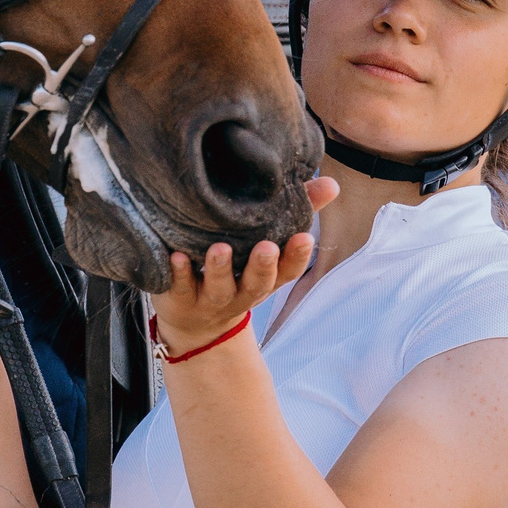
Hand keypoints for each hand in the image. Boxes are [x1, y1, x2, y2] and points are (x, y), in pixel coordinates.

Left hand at [152, 176, 338, 353]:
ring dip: (220, 269)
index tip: (305, 237)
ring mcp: (212, 299)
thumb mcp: (268, 246)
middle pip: (257, 283)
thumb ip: (297, 213)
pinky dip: (180, 273)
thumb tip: (331, 184)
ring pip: (219, 287)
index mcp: (266, 278)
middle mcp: (242, 291)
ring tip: (220, 249)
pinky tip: (176, 255)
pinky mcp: (181, 300)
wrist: (195, 324)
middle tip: (266, 248)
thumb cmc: (237, 270)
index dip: (298, 257)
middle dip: (262, 266)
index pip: (288, 270)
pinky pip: (181, 287)